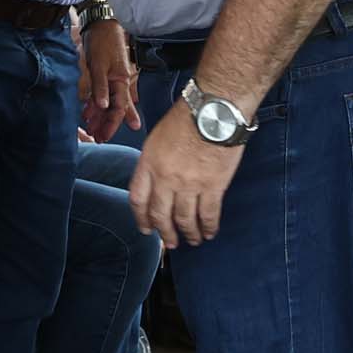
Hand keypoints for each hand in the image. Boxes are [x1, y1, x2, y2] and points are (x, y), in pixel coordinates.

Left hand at [78, 17, 135, 140]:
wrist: (101, 23)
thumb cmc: (102, 42)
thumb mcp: (99, 65)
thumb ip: (101, 86)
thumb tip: (103, 107)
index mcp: (121, 81)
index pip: (118, 108)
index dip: (112, 124)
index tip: (104, 137)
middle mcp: (118, 83)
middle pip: (114, 108)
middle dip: (107, 124)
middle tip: (98, 139)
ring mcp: (111, 79)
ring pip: (107, 102)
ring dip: (99, 116)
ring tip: (90, 128)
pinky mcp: (103, 74)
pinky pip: (101, 93)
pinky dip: (95, 103)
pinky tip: (88, 112)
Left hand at [129, 102, 243, 248]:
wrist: (214, 110)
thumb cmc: (187, 117)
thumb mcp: (157, 137)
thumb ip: (153, 161)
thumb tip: (155, 181)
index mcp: (149, 163)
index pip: (138, 199)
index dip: (141, 218)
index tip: (145, 228)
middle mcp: (166, 178)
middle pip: (160, 214)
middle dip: (165, 232)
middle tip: (169, 242)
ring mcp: (189, 184)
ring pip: (185, 219)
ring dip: (188, 234)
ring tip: (192, 240)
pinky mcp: (213, 187)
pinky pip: (209, 215)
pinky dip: (209, 227)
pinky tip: (209, 233)